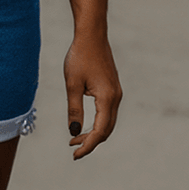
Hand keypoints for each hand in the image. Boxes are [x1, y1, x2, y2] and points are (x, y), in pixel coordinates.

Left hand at [64, 34, 121, 159]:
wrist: (92, 35)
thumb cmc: (80, 57)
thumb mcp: (72, 84)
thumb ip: (74, 109)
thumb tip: (74, 132)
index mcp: (107, 99)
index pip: (100, 131)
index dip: (88, 145)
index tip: (74, 154)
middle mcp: (116, 98)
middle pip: (106, 130)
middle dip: (91, 142)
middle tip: (73, 148)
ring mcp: (116, 93)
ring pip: (108, 122)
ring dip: (94, 132)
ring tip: (75, 139)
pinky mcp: (112, 88)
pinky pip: (107, 112)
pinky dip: (97, 122)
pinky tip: (84, 122)